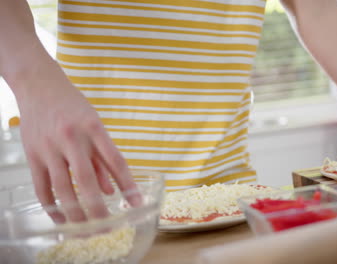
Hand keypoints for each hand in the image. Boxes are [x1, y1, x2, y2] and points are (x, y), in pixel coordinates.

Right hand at [11, 54, 140, 222]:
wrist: (39, 85)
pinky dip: (52, 206)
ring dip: (75, 212)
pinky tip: (62, 217)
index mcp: (94, 128)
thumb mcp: (95, 125)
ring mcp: (49, 147)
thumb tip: (113, 191)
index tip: (137, 202)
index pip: (115, 161)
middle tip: (108, 226)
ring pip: (62, 188)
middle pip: (86, 180)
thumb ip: (103, 159)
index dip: (128, 184)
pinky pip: (42, 187)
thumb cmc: (73, 106)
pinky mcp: (32, 155)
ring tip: (86, 228)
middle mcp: (72, 138)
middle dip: (98, 207)